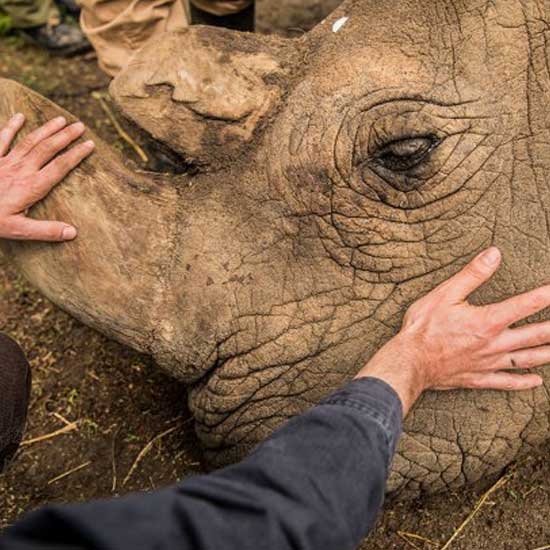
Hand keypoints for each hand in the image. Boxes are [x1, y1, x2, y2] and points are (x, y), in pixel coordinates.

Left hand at [0, 113, 93, 240]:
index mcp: (31, 187)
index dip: (76, 155)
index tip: (90, 144)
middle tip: (80, 126)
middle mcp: (21, 170)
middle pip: (47, 149)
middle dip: (65, 136)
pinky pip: (1, 139)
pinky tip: (20, 116)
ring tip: (60, 119)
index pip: (60, 167)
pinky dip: (11, 127)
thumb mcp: (18, 230)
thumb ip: (46, 231)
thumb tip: (73, 232)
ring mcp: (4, 162)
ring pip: (29, 141)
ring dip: (46, 129)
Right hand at [357, 247, 547, 414]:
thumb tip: (494, 254)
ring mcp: (488, 363)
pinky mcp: (478, 378)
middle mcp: (494, 343)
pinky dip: (523, 382)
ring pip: (528, 359)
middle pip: (536, 335)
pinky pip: (506, 381)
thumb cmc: (423, 327)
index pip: (527, 304)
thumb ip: (472, 274)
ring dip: (548, 353)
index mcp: (488, 321)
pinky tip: (536, 381)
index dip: (548, 295)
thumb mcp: (445, 294)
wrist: (409, 361)